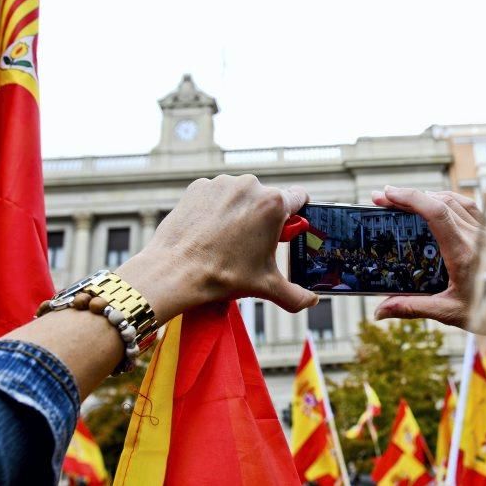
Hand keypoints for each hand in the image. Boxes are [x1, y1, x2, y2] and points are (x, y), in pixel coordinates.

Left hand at [116, 175, 318, 322]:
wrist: (174, 272)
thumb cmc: (222, 276)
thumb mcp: (266, 286)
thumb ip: (295, 295)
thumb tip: (311, 301)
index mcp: (273, 204)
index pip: (300, 197)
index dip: (297, 214)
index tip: (289, 227)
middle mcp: (250, 186)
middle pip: (268, 199)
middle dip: (264, 218)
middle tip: (253, 244)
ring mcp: (222, 184)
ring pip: (242, 195)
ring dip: (240, 212)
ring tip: (228, 240)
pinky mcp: (199, 187)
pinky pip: (217, 194)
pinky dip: (216, 208)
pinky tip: (209, 231)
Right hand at [370, 186, 485, 328]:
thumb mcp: (449, 312)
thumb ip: (413, 307)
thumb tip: (380, 311)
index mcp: (464, 252)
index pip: (436, 212)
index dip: (410, 198)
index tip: (388, 194)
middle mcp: (477, 236)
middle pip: (439, 202)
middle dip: (408, 196)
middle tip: (383, 198)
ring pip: (454, 200)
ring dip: (427, 196)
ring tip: (404, 201)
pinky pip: (469, 206)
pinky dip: (448, 200)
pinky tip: (436, 204)